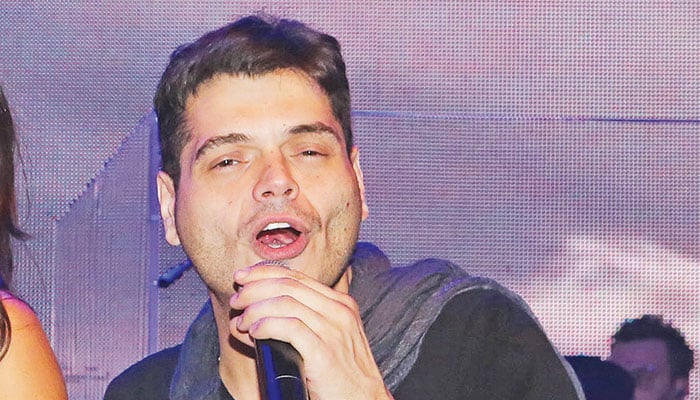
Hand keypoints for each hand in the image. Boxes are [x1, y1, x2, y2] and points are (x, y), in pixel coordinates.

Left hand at [229, 263, 393, 399]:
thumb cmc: (340, 375)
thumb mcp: (327, 338)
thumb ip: (301, 321)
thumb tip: (256, 313)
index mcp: (341, 304)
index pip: (297, 277)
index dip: (265, 273)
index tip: (243, 277)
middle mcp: (339, 311)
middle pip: (289, 286)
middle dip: (255, 289)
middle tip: (237, 300)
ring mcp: (334, 331)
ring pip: (286, 304)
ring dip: (256, 310)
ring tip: (242, 321)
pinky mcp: (324, 352)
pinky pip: (289, 328)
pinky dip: (266, 325)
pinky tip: (255, 332)